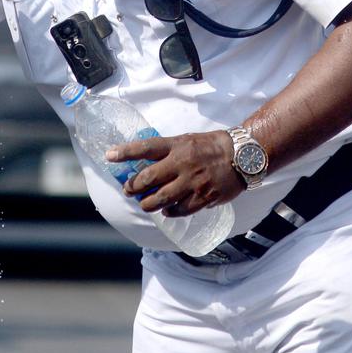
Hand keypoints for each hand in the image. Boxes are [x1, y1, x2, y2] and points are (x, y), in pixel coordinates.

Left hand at [106, 129, 244, 217]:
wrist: (242, 155)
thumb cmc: (212, 146)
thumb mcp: (187, 140)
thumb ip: (169, 151)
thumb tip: (147, 162)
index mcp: (177, 146)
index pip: (145, 148)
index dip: (125, 152)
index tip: (109, 156)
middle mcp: (182, 163)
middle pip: (148, 178)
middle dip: (133, 187)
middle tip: (128, 190)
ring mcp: (192, 182)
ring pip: (161, 199)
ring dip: (148, 204)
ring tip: (144, 204)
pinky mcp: (203, 197)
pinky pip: (180, 210)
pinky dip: (170, 212)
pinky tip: (167, 210)